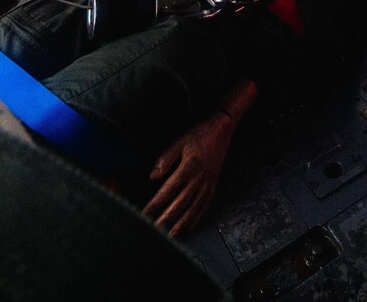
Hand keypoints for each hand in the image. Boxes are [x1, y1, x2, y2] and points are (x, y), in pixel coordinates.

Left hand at [142, 109, 235, 236]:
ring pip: (193, 209)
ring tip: (170, 236)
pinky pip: (205, 205)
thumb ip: (165, 160)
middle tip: (153, 232)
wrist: (223, 129)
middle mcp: (199, 179)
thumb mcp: (179, 142)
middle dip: (165, 220)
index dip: (154, 205)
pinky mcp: (214, 185)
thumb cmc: (199, 134)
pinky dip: (196, 218)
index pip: (167, 191)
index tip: (143, 214)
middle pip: (180, 205)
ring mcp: (208, 184)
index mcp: (188, 168)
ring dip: (181, 224)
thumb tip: (152, 178)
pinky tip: (189, 227)